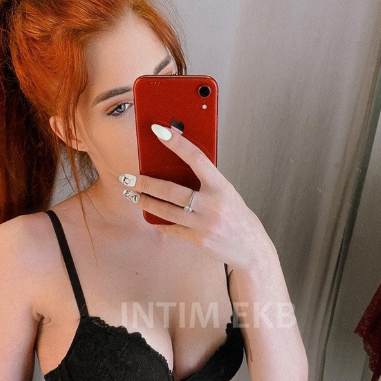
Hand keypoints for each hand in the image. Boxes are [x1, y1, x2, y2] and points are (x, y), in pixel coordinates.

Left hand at [118, 124, 272, 271]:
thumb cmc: (238, 217)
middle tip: (128, 177)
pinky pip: (172, 228)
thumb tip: (179, 166)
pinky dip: (158, 220)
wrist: (251, 249)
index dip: (177, 143)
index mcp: (222, 187)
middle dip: (146, 183)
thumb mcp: (228, 193)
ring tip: (132, 195)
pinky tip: (149, 215)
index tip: (158, 130)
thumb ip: (207, 182)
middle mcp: (212, 205)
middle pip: (171, 190)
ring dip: (145, 202)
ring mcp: (204, 224)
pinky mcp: (198, 240)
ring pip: (166, 210)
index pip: (196, 158)